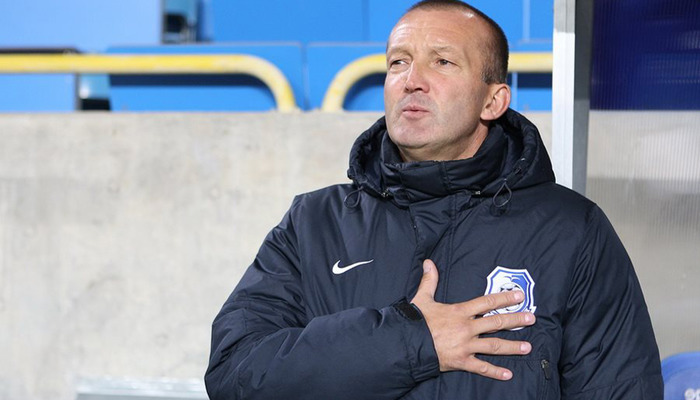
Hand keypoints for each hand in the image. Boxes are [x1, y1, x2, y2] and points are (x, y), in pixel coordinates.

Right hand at [410, 259, 534, 379]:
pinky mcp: (461, 361)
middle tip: (532, 318)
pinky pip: (481, 367)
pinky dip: (495, 372)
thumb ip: (430, 280)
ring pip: (494, 346)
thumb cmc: (415, 321)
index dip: (504, 298)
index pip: (487, 302)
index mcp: (459, 311)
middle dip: (516, 320)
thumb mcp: (423, 298)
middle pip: (496, 322)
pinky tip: (508, 374)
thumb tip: (429, 262)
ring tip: (528, 347)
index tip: (519, 295)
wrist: (407, 344)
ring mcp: (466, 346)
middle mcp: (466, 328)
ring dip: (512, 346)